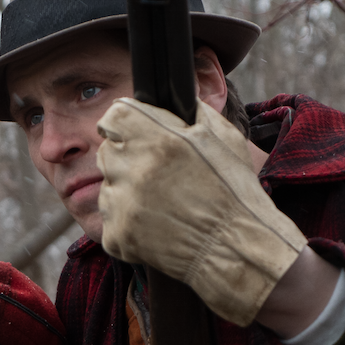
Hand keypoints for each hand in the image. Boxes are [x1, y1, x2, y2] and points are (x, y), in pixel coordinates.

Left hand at [96, 98, 307, 326]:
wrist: (236, 249)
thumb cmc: (234, 191)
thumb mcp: (223, 136)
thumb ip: (189, 111)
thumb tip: (169, 96)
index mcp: (159, 139)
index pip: (114, 115)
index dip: (124, 122)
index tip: (130, 132)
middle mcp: (135, 170)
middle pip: (107, 151)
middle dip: (127, 158)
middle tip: (157, 175)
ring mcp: (122, 205)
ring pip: (107, 187)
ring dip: (126, 192)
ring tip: (162, 204)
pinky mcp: (117, 235)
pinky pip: (111, 220)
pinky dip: (127, 224)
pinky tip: (156, 225)